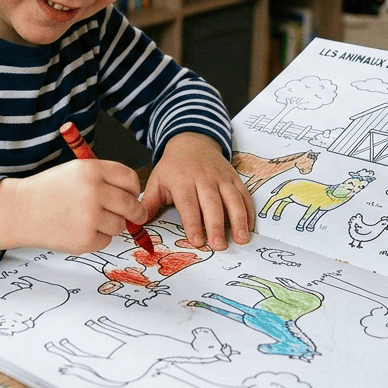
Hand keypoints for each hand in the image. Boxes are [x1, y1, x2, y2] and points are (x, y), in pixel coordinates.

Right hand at [0, 159, 148, 253]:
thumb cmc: (48, 190)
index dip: (134, 189)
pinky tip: (77, 229)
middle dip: (135, 212)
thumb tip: (135, 200)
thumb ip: (104, 180)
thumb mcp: (74, 171)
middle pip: (131, 205)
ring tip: (88, 220)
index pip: (130, 179)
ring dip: (111, 225)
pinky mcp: (84, 240)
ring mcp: (89, 217)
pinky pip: (106, 240)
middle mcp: (93, 192)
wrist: (19, 211)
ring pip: (120, 225)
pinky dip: (96, 238)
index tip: (133, 196)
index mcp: (91, 170)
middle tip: (135, 216)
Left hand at [140, 133, 253, 250]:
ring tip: (241, 239)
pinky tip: (250, 227)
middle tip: (219, 246)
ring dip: (238, 219)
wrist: (192, 141)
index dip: (193, 223)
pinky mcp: (234, 178)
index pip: (188, 204)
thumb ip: (149, 203)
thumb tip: (137, 223)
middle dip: (216, 225)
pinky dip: (249, 211)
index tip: (197, 241)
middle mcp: (204, 178)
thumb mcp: (157, 180)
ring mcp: (221, 178)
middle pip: (212, 203)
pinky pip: (244, 194)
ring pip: (232, 199)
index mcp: (182, 181)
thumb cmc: (173, 167)